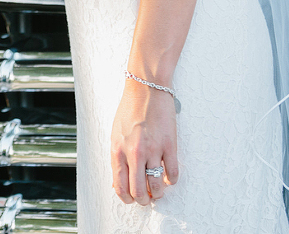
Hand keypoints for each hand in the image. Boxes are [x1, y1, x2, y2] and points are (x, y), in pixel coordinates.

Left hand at [110, 77, 178, 204]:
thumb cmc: (130, 109)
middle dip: (143, 200)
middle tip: (147, 199)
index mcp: (118, 150)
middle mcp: (134, 153)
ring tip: (159, 191)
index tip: (132, 199)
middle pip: (138, 191)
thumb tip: (120, 179)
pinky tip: (169, 177)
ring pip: (156, 186)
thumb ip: (118, 156)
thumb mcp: (116, 134)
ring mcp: (153, 149)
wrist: (146, 88)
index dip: (127, 198)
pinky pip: (172, 173)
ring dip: (158, 193)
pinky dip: (171, 180)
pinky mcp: (169, 145)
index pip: (120, 186)